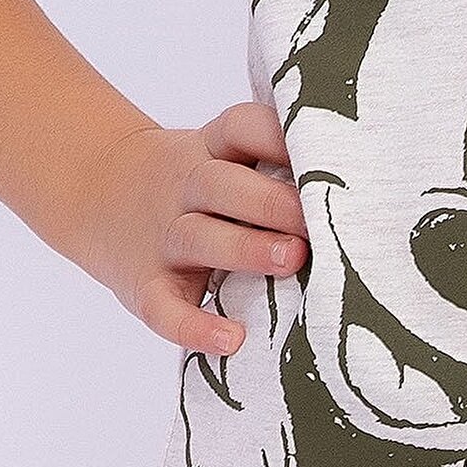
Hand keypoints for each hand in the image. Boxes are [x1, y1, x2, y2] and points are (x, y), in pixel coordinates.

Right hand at [70, 102, 307, 356]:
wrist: (99, 193)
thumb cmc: (200, 183)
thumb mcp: (224, 154)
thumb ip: (276, 163)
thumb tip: (367, 176)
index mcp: (212, 148)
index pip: (241, 127)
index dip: (276, 134)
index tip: (320, 148)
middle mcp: (186, 186)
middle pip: (222, 185)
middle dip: (272, 202)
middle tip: (316, 220)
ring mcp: (163, 236)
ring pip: (199, 238)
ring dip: (245, 249)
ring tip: (292, 260)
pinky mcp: (144, 284)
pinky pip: (164, 308)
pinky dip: (194, 327)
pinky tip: (231, 339)